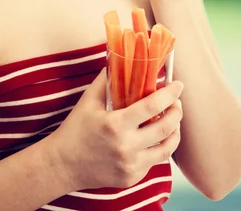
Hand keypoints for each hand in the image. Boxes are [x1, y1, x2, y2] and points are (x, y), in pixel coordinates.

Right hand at [50, 69, 182, 190]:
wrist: (63, 165)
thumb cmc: (75, 129)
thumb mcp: (88, 101)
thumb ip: (106, 80)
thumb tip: (121, 61)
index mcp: (116, 124)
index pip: (152, 107)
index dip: (169, 94)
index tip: (177, 85)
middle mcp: (126, 147)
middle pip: (165, 128)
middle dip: (177, 112)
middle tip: (177, 102)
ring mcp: (130, 166)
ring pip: (166, 149)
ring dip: (175, 132)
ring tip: (173, 120)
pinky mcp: (131, 178)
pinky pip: (153, 161)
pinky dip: (158, 147)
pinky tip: (156, 137)